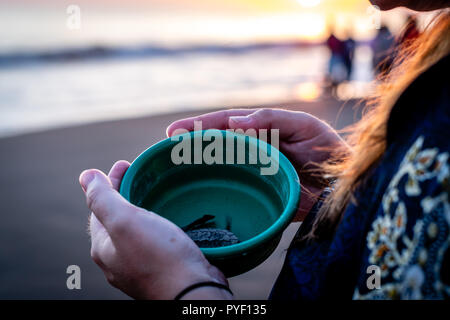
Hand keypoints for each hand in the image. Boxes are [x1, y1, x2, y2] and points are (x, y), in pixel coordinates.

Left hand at [79, 161, 230, 299]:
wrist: (193, 291)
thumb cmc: (160, 257)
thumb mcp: (125, 221)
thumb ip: (103, 199)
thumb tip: (85, 176)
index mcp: (105, 248)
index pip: (99, 208)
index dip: (109, 182)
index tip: (124, 163)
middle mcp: (119, 259)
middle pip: (117, 219)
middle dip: (125, 192)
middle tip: (138, 172)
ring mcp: (141, 266)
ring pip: (137, 230)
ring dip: (142, 208)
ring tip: (155, 191)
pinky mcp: (163, 268)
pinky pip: (155, 240)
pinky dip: (158, 223)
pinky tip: (171, 218)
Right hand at [167, 108, 347, 220]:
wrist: (345, 186)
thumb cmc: (328, 151)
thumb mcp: (304, 126)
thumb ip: (272, 120)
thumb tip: (236, 120)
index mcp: (263, 130)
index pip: (227, 124)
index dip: (202, 125)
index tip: (178, 129)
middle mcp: (254, 150)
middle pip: (218, 143)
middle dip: (193, 140)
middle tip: (169, 142)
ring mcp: (254, 173)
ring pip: (222, 166)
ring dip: (199, 163)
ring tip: (175, 161)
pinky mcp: (259, 195)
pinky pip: (234, 190)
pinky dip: (216, 188)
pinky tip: (199, 189)